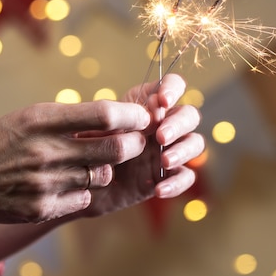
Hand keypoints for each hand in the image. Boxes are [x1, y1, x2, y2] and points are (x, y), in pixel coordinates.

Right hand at [0, 100, 151, 223]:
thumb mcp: (29, 118)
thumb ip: (70, 118)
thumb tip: (117, 119)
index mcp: (42, 120)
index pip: (105, 114)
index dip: (133, 116)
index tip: (143, 117)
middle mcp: (46, 151)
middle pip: (116, 149)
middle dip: (134, 145)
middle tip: (136, 142)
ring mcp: (45, 183)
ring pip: (103, 176)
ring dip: (104, 168)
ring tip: (88, 163)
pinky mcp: (43, 209)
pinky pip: (85, 199)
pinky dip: (84, 191)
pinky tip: (67, 184)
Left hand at [81, 74, 204, 217]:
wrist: (80, 184)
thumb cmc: (85, 148)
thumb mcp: (94, 129)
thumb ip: (118, 119)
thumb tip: (146, 115)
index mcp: (147, 105)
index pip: (172, 85)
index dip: (173, 89)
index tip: (163, 101)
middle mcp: (163, 124)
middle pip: (189, 114)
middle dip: (178, 123)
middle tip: (160, 137)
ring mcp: (169, 150)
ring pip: (195, 143)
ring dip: (184, 150)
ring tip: (164, 161)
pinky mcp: (169, 176)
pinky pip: (186, 177)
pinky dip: (177, 183)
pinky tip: (159, 190)